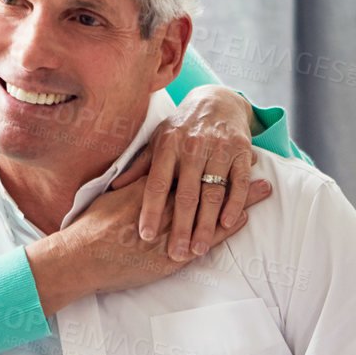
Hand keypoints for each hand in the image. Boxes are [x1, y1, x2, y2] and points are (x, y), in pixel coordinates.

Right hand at [27, 174, 271, 314]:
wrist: (82, 255)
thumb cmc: (91, 228)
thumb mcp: (113, 198)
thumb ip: (131, 186)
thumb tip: (140, 176)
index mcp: (152, 187)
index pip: (188, 168)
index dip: (210, 158)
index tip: (230, 147)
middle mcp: (165, 205)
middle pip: (208, 182)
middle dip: (234, 171)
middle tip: (261, 161)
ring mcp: (172, 230)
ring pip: (214, 208)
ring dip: (240, 198)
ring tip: (266, 188)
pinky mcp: (173, 255)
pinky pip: (207, 239)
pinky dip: (226, 227)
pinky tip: (243, 220)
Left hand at [112, 85, 259, 260]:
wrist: (218, 100)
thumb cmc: (182, 127)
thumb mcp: (157, 141)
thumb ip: (139, 166)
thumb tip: (113, 187)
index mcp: (168, 146)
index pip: (157, 184)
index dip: (151, 210)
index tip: (146, 235)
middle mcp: (193, 147)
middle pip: (186, 195)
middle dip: (181, 227)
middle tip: (176, 254)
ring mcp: (219, 149)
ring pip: (212, 193)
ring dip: (206, 224)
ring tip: (198, 249)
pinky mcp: (241, 151)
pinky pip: (238, 182)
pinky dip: (234, 204)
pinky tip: (226, 224)